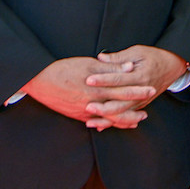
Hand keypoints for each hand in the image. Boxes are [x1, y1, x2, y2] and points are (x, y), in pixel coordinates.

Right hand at [20, 57, 155, 127]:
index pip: (123, 90)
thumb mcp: (89, 64)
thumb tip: (130, 66)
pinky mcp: (76, 115)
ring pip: (108, 119)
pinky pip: (96, 122)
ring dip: (123, 121)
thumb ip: (111, 67)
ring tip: (136, 120)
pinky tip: (115, 124)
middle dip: (134, 110)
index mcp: (97, 88)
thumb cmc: (65, 69)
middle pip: (118, 109)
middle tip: (146, 113)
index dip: (138, 91)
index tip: (151, 89)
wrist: (39, 80)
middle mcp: (92, 102)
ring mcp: (84, 111)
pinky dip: (107, 124)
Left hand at [84, 46, 188, 129]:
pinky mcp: (141, 105)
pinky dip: (113, 123)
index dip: (103, 80)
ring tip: (90, 120)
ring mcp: (142, 100)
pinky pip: (126, 118)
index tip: (88, 80)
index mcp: (141, 75)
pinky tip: (100, 126)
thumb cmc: (154, 57)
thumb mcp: (138, 52)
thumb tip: (101, 58)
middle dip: (103, 106)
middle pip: (121, 102)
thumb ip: (119, 58)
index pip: (119, 79)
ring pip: (123, 114)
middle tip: (87, 106)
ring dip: (106, 119)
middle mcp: (142, 91)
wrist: (173, 66)